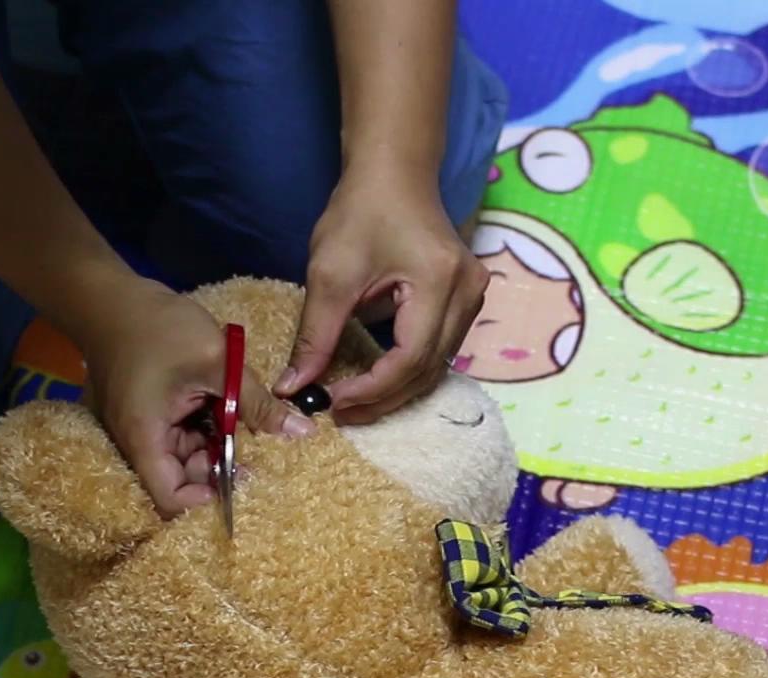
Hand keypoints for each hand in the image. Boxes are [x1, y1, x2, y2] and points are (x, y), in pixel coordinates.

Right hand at [75, 277, 311, 516]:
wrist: (106, 295)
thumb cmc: (158, 326)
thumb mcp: (218, 362)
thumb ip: (258, 404)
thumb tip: (303, 432)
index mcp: (145, 438)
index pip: (171, 500)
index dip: (207, 501)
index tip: (241, 479)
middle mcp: (135, 443)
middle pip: (178, 480)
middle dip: (216, 468)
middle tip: (252, 446)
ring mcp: (137, 429)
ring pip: (181, 456)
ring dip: (212, 445)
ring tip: (238, 420)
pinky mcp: (143, 414)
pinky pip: (176, 435)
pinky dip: (200, 428)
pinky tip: (221, 407)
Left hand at [279, 169, 488, 423]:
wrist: (393, 172)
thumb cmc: (361, 211)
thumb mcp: (330, 273)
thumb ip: (315, 336)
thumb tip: (293, 388)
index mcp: (440, 282)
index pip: (410, 358)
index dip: (372, 389)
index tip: (333, 403)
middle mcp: (468, 292)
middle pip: (429, 369)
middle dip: (383, 398)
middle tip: (341, 414)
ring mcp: (474, 296)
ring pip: (438, 365)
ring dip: (397, 388)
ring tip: (355, 401)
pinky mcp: (467, 298)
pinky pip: (441, 349)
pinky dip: (409, 369)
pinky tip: (377, 377)